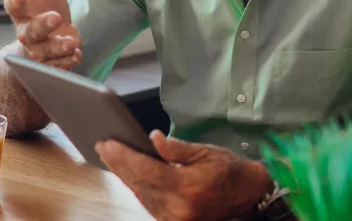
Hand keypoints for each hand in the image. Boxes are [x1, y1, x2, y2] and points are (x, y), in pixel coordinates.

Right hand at [4, 0, 81, 69]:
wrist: (51, 32)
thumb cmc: (43, 3)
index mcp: (21, 10)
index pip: (13, 5)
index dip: (14, 0)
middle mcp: (27, 32)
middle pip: (29, 32)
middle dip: (42, 25)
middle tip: (55, 17)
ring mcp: (40, 48)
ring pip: (45, 51)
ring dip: (58, 47)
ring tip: (72, 41)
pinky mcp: (52, 61)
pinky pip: (58, 65)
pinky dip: (67, 61)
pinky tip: (77, 55)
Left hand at [96, 130, 272, 220]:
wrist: (248, 196)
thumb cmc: (229, 170)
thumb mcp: (206, 152)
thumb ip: (176, 148)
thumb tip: (153, 138)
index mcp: (186, 186)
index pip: (145, 170)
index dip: (123, 156)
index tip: (108, 143)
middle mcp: (178, 207)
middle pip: (138, 183)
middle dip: (118, 164)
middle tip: (103, 146)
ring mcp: (174, 218)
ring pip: (140, 195)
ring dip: (125, 175)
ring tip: (112, 157)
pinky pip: (149, 203)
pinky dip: (138, 187)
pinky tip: (129, 174)